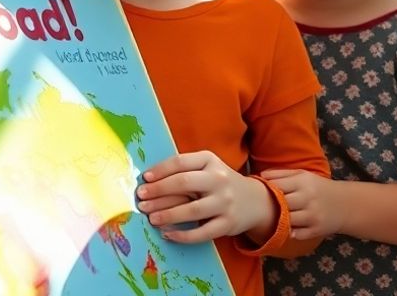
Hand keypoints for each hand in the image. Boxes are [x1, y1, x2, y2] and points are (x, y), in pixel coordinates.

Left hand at [137, 151, 273, 242]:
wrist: (254, 201)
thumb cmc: (220, 183)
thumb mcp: (207, 168)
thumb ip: (184, 171)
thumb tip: (149, 183)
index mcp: (210, 161)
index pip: (181, 162)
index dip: (160, 171)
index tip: (144, 179)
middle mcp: (219, 179)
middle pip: (184, 184)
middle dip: (159, 192)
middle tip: (141, 200)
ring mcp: (225, 202)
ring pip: (192, 210)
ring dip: (167, 215)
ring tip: (151, 218)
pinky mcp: (227, 223)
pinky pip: (202, 232)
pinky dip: (182, 235)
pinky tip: (168, 234)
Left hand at [258, 168, 344, 240]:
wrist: (345, 203)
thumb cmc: (318, 188)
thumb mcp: (303, 175)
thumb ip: (282, 174)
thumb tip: (261, 176)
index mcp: (303, 181)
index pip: (278, 186)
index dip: (267, 190)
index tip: (260, 194)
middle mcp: (308, 198)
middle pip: (281, 204)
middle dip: (272, 207)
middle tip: (264, 209)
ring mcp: (313, 215)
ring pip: (287, 220)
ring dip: (280, 220)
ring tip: (275, 218)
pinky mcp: (316, 229)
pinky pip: (297, 234)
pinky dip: (291, 232)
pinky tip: (288, 228)